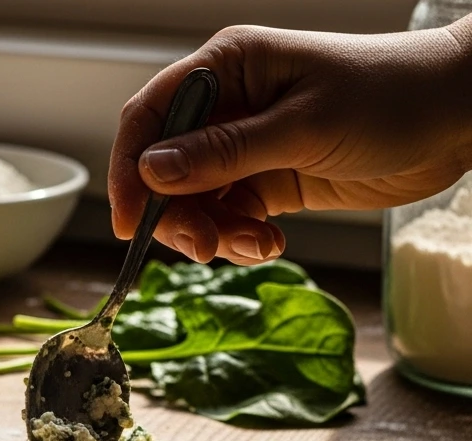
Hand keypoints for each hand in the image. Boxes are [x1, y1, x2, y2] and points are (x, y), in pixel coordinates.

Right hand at [110, 19, 471, 264]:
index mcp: (227, 67)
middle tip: (203, 247)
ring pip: (195, 199)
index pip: (149, 117)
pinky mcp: (270, 176)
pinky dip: (238, 237)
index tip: (129, 221)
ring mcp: (247, 143)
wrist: (460, 116)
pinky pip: (229, 214)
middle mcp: (228, 104)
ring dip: (213, 232)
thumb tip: (152, 173)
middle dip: (177, 214)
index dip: (129, 170)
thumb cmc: (391, 96)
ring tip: (253, 244)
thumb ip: (224, 153)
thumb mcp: (304, 127)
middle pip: (164, 168)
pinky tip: (269, 242)